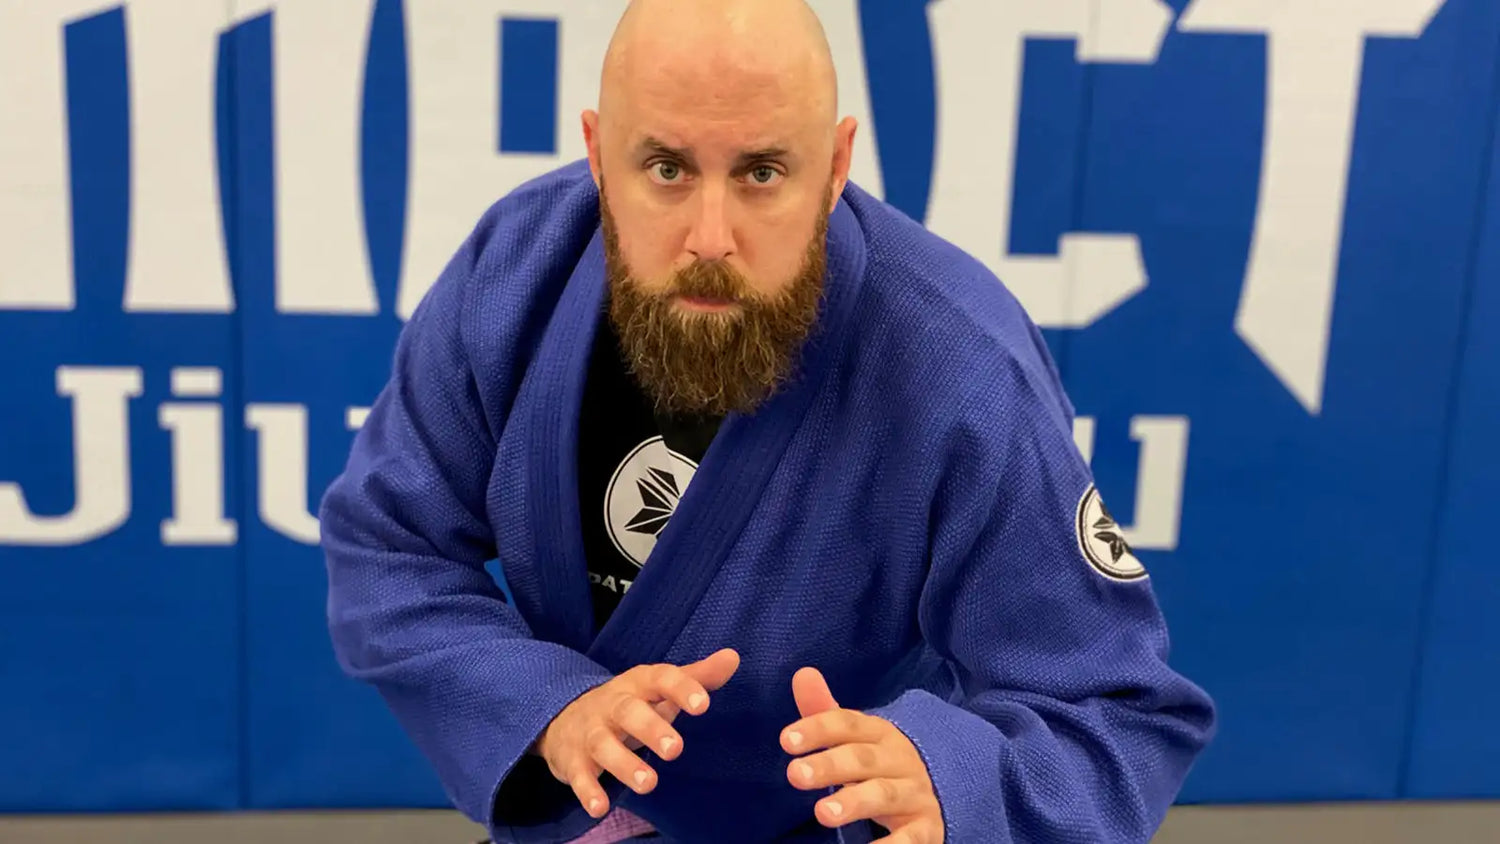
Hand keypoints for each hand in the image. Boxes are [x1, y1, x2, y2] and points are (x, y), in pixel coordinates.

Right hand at [536, 648, 739, 818]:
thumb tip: (733, 658)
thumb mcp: (658, 688)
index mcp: (638, 684)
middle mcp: (613, 705)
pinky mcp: (573, 761)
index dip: (681, 689)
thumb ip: (696, 677)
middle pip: (629, 712)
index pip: (661, 679)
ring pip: (604, 746)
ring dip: (625, 765)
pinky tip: (599, 808)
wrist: (564, 717)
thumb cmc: (629, 704)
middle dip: (651, 728)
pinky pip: (579, 775)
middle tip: (676, 749)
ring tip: (649, 784)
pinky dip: (587, 791)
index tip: (703, 705)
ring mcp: (590, 733)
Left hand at [781, 668, 943, 843]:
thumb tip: (802, 673)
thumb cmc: (880, 764)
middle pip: (862, 758)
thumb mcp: (856, 738)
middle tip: (794, 775)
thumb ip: (825, 712)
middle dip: (829, 766)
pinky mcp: (926, 828)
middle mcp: (899, 760)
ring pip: (884, 795)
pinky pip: (911, 838)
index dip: (818, 728)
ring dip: (854, 802)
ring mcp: (915, 794)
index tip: (786, 740)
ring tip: (822, 814)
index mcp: (879, 733)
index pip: (847, 724)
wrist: (940, 792)